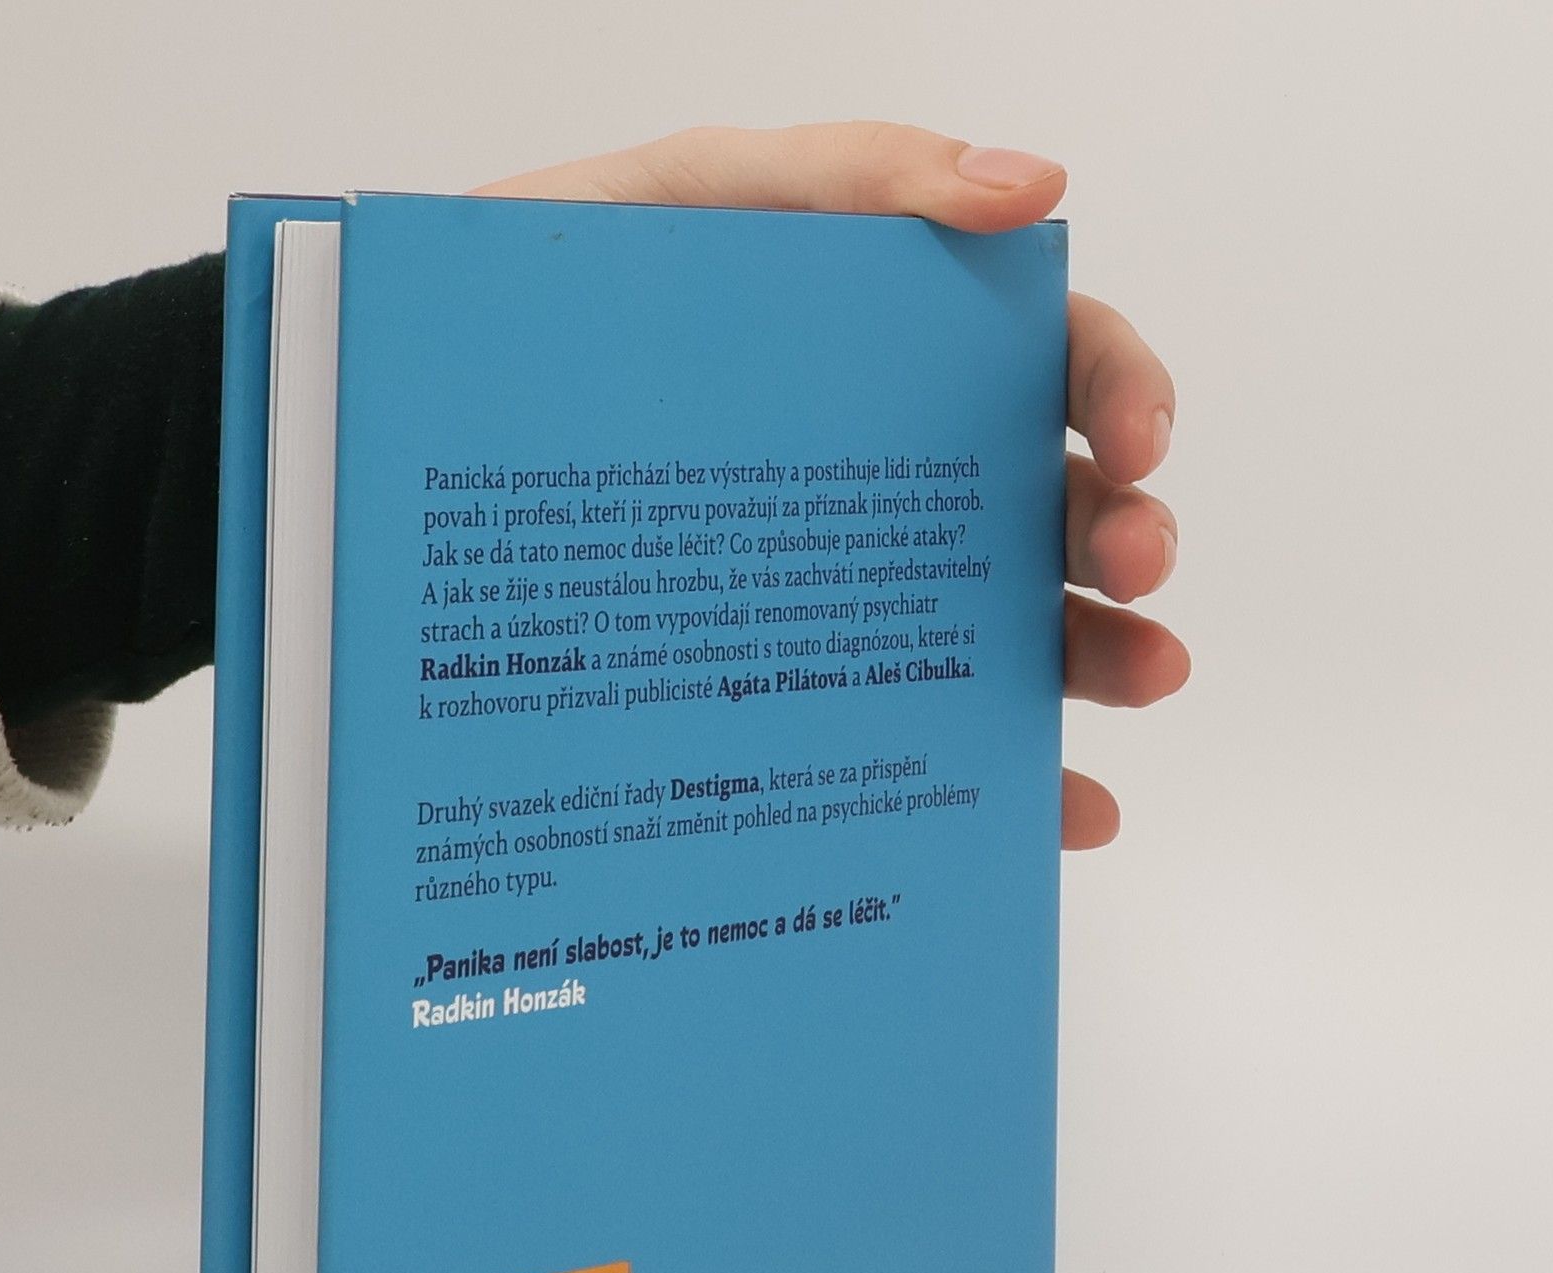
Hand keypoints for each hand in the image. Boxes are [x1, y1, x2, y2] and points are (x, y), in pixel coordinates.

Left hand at [476, 123, 1186, 850]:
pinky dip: (1009, 779)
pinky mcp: (789, 687)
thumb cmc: (546, 303)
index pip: (1041, 360)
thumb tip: (1032, 184)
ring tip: (1139, 679)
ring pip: (1007, 626)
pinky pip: (914, 737)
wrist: (413, 419)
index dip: (1118, 391)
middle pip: (1047, 501)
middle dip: (1124, 535)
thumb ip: (854, 177)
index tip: (1139, 445)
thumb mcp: (688, 203)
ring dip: (1100, 655)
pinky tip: (1059, 815)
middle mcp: (882, 477)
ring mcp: (840, 590)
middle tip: (1139, 577)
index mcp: (884, 354)